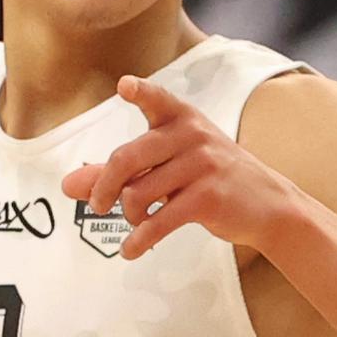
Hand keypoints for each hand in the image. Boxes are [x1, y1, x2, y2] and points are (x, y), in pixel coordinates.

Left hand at [61, 75, 296, 259]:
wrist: (268, 204)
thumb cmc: (209, 178)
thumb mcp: (168, 165)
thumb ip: (117, 172)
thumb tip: (67, 185)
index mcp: (181, 119)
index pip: (157, 99)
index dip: (140, 92)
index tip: (125, 86)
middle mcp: (192, 135)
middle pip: (126, 159)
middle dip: (102, 188)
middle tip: (97, 206)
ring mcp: (202, 165)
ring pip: (138, 194)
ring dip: (128, 216)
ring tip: (136, 221)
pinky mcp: (208, 198)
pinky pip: (159, 221)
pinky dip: (139, 240)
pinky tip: (131, 250)